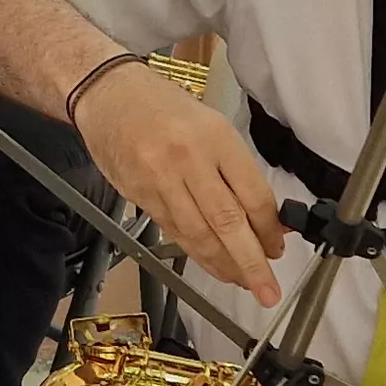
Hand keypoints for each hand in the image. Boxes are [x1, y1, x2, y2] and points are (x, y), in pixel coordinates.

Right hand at [73, 60, 286, 305]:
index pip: (252, 196)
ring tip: (242, 281)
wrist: (108, 95)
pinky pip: (174, 232)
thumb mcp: (210, 126)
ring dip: (223, 265)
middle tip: (268, 290)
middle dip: (251, 263)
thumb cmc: (162, 107)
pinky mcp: (139, 195)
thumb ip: (236, 171)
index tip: (277, 248)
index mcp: (216, 138)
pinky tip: (211, 262)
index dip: (269, 230)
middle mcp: (189, 160)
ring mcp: (161, 180)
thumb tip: (263, 218)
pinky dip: (196, 252)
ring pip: (198, 235)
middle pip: (227, 223)